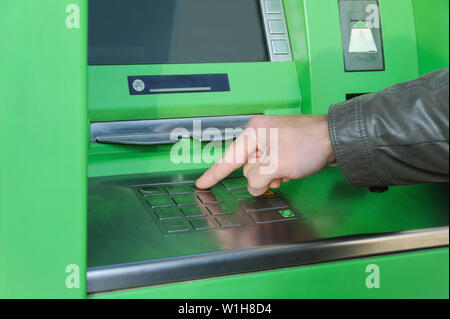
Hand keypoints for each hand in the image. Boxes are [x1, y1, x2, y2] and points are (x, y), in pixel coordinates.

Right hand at [195, 115, 335, 195]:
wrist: (337, 140)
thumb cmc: (308, 144)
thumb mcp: (276, 165)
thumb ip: (257, 178)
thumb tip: (254, 185)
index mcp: (253, 133)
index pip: (228, 158)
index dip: (214, 174)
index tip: (202, 184)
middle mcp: (261, 135)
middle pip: (247, 167)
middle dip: (259, 177)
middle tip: (276, 176)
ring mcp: (273, 142)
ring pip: (261, 170)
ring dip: (272, 177)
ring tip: (287, 173)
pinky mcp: (283, 148)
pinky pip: (273, 168)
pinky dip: (280, 174)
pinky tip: (291, 172)